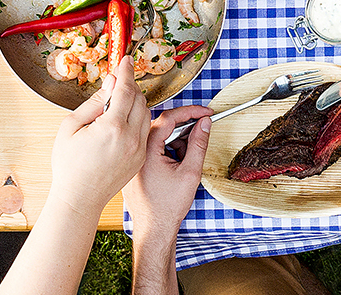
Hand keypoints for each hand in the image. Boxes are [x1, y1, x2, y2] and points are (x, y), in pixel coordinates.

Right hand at [50, 58, 151, 211]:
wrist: (79, 198)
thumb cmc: (69, 165)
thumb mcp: (71, 126)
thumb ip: (94, 102)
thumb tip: (111, 84)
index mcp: (112, 128)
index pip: (126, 90)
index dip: (125, 72)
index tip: (125, 60)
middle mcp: (131, 138)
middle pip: (140, 99)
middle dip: (130, 87)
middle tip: (117, 82)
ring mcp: (139, 149)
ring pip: (146, 114)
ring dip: (136, 102)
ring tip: (118, 101)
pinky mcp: (141, 158)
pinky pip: (145, 130)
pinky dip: (138, 119)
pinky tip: (122, 120)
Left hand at [125, 105, 212, 231]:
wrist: (153, 229)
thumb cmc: (168, 206)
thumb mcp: (190, 172)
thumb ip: (199, 144)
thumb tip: (205, 123)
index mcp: (147, 150)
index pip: (169, 118)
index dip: (191, 112)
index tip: (207, 112)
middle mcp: (136, 152)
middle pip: (162, 126)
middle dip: (185, 128)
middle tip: (202, 130)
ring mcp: (134, 159)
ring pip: (158, 138)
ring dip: (176, 142)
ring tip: (186, 161)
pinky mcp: (135, 167)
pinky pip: (152, 149)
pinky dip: (167, 151)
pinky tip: (177, 167)